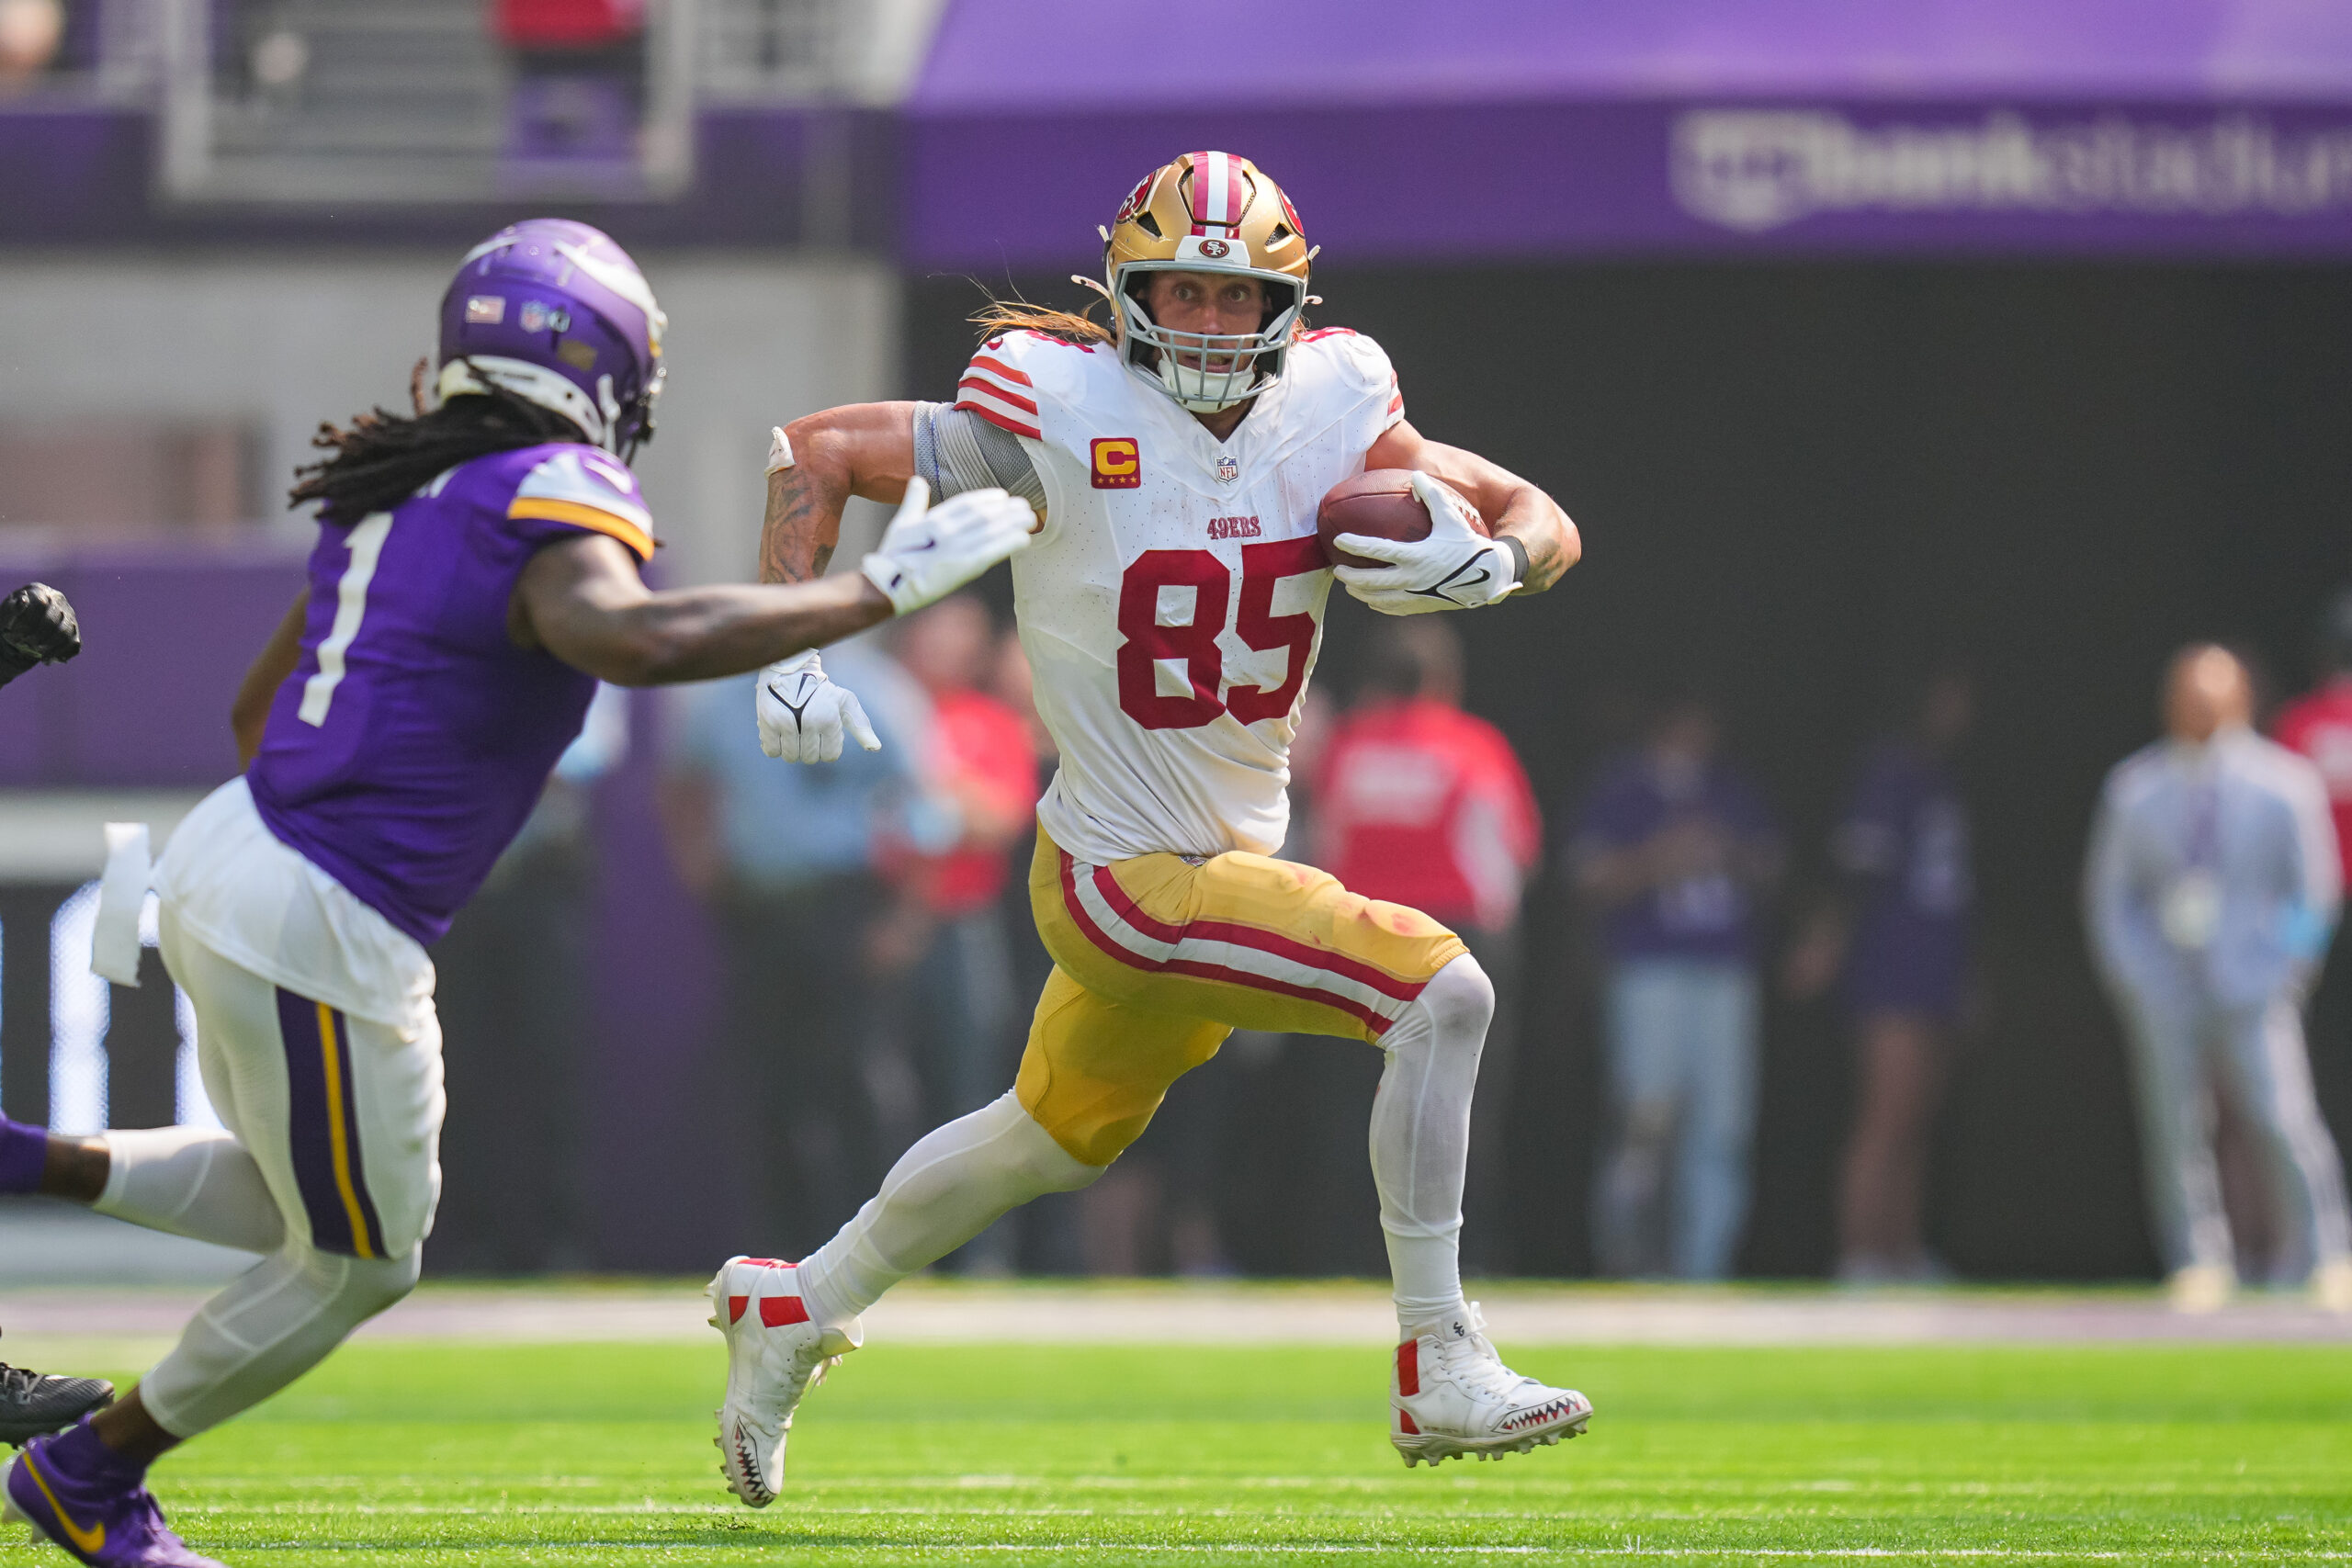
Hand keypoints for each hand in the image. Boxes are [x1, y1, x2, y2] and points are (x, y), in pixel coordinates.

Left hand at [0, 582, 79, 686]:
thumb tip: (24, 600)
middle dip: (41, 636)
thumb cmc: (10, 621)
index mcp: (40, 591)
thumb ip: (12, 608)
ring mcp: (69, 616)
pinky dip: (61, 654)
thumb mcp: (5, 615)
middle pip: (56, 620)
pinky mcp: (74, 632)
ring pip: (67, 633)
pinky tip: (48, 659)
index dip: (32, 621)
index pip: (43, 604)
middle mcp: (59, 600)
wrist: (19, 632)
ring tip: (39, 655)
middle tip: (27, 645)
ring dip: (52, 647)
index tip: (19, 636)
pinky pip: (74, 645)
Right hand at [755, 649, 879, 762]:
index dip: (827, 747)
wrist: (790, 671)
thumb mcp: (846, 702)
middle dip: (810, 748)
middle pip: (810, 758)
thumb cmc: (822, 690)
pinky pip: (772, 752)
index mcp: (829, 720)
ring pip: (790, 756)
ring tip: (793, 730)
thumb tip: (875, 748)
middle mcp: (808, 722)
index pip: (830, 756)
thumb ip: (861, 725)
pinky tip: (779, 732)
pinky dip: (775, 746)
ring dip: (792, 748)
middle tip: (806, 730)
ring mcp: (786, 723)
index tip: (822, 732)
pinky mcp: (767, 722)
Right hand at [860, 479, 1035, 615]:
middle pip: (983, 515)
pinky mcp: (962, 566)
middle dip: (1006, 510)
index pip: (965, 503)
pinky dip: (1009, 543)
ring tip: (1030, 518)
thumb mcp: (902, 524)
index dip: (986, 498)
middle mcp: (946, 529)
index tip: (1002, 496)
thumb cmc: (893, 557)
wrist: (887, 586)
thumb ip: (914, 502)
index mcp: (932, 518)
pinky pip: (991, 551)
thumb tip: (917, 481)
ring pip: (990, 530)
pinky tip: (1025, 539)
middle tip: (1024, 506)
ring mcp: (955, 547)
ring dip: (1013, 523)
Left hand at [1333, 471, 1518, 614]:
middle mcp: (1412, 579)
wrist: (1489, 577)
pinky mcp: (1421, 606)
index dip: (1356, 545)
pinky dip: (1380, 604)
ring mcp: (1416, 596)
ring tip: (1350, 587)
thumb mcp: (1452, 517)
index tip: (1339, 540)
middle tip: (1338, 570)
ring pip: (1379, 599)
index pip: (1377, 550)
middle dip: (1350, 577)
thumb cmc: (1469, 544)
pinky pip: (1394, 608)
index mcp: (1416, 556)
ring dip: (1361, 593)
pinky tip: (1373, 600)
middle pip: (1371, 582)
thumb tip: (1416, 475)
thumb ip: (1433, 495)